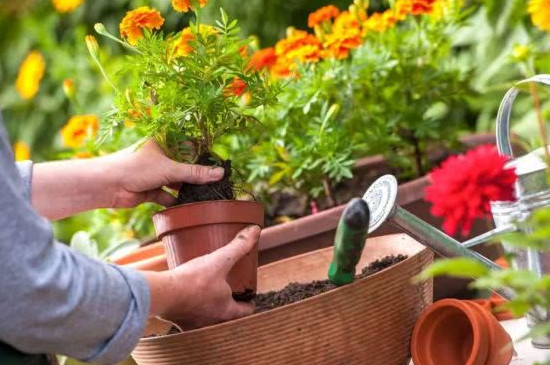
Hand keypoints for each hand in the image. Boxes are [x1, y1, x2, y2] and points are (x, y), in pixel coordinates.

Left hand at [107, 139, 223, 207]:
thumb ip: (195, 173)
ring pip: (177, 182)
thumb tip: (220, 174)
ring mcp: (155, 174)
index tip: (219, 165)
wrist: (106, 185)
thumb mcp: (169, 168)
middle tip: (216, 183)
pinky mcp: (150, 190)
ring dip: (187, 189)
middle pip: (184, 166)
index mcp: (164, 142)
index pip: (189, 146)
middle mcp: (160, 157)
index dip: (203, 155)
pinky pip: (168, 195)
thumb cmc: (135, 167)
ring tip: (205, 196)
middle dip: (197, 175)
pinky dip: (176, 201)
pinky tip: (187, 207)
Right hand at [144, 225, 259, 328]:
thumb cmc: (193, 280)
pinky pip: (188, 316)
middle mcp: (213, 323)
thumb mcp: (219, 260)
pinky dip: (189, 307)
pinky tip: (185, 295)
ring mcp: (195, 325)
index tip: (247, 293)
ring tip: (207, 290)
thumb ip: (238, 246)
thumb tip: (255, 230)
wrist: (161, 294)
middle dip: (229, 303)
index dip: (248, 301)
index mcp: (227, 312)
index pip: (246, 310)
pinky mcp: (178, 322)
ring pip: (208, 317)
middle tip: (227, 288)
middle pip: (227, 315)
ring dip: (209, 306)